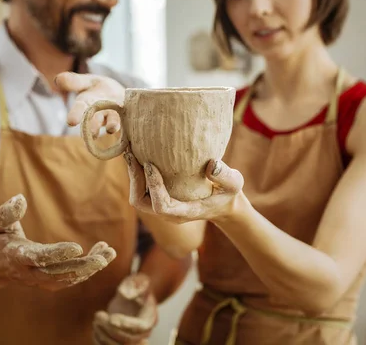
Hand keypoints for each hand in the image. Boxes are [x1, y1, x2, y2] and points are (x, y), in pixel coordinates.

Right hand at [0, 194, 115, 290]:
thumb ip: (6, 213)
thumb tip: (20, 199)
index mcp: (16, 257)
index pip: (39, 257)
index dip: (58, 254)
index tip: (77, 248)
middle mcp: (29, 272)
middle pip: (58, 274)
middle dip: (82, 267)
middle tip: (103, 257)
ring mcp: (40, 280)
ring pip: (68, 279)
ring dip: (90, 268)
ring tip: (109, 253)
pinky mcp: (49, 281)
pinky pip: (71, 279)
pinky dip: (88, 269)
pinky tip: (103, 254)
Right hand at [55, 72, 125, 136]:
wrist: (118, 95)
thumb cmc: (99, 89)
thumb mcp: (87, 81)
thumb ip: (74, 81)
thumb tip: (58, 79)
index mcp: (86, 103)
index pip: (79, 108)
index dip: (75, 114)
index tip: (71, 122)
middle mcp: (97, 113)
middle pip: (93, 121)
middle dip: (93, 126)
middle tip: (91, 133)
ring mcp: (112, 116)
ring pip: (110, 122)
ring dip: (111, 125)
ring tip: (111, 128)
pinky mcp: (125, 118)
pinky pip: (127, 122)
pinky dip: (128, 124)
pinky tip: (130, 126)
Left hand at [93, 273, 156, 344]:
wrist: (134, 296)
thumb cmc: (137, 287)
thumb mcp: (138, 280)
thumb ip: (136, 284)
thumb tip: (127, 294)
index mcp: (149, 318)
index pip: (140, 327)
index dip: (125, 325)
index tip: (111, 317)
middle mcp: (142, 333)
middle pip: (129, 340)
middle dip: (111, 329)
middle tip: (98, 315)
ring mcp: (131, 339)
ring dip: (104, 337)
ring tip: (96, 320)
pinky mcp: (120, 341)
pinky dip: (100, 341)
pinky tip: (96, 328)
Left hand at [124, 149, 246, 223]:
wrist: (224, 203)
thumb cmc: (228, 193)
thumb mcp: (234, 184)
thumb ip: (225, 176)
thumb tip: (211, 164)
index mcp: (185, 212)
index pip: (161, 206)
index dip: (153, 186)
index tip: (150, 164)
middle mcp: (169, 213)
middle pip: (141, 202)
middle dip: (134, 180)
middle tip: (132, 155)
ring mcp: (162, 208)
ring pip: (137, 197)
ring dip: (133, 176)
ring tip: (131, 152)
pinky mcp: (159, 199)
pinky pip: (141, 189)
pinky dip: (137, 174)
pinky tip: (138, 154)